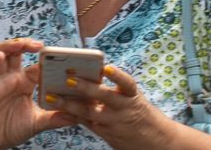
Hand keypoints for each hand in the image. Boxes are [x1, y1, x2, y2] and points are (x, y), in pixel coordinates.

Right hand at [0, 39, 60, 149]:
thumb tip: (78, 116)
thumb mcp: (38, 123)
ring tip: (20, 44)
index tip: (58, 58)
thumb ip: (55, 118)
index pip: (37, 66)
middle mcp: (12, 77)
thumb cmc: (14, 128)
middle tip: (39, 45)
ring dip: (10, 46)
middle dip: (26, 44)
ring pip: (1, 54)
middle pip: (17, 53)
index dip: (46, 61)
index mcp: (26, 83)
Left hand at [41, 59, 168, 146]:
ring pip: (91, 113)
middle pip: (105, 97)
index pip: (127, 84)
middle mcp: (124, 109)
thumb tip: (90, 71)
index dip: (117, 76)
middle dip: (87, 88)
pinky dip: (72, 115)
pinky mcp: (107, 135)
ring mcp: (115, 123)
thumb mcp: (134, 98)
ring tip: (53, 96)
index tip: (106, 68)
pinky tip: (57, 108)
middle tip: (69, 79)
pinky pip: (87, 124)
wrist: (157, 142)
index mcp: (132, 96)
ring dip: (70, 105)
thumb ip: (116, 88)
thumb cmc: (140, 113)